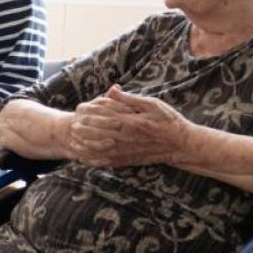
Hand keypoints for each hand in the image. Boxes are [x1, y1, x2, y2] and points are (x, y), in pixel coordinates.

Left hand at [62, 85, 191, 166]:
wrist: (180, 144)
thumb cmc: (168, 121)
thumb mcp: (151, 104)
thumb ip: (129, 99)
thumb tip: (112, 90)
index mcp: (128, 121)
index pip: (102, 114)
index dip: (89, 110)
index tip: (80, 107)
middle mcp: (123, 137)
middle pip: (95, 132)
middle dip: (82, 128)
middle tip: (73, 125)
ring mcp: (124, 151)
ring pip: (97, 149)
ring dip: (83, 145)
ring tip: (73, 140)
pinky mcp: (126, 161)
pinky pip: (105, 162)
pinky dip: (92, 160)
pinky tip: (83, 158)